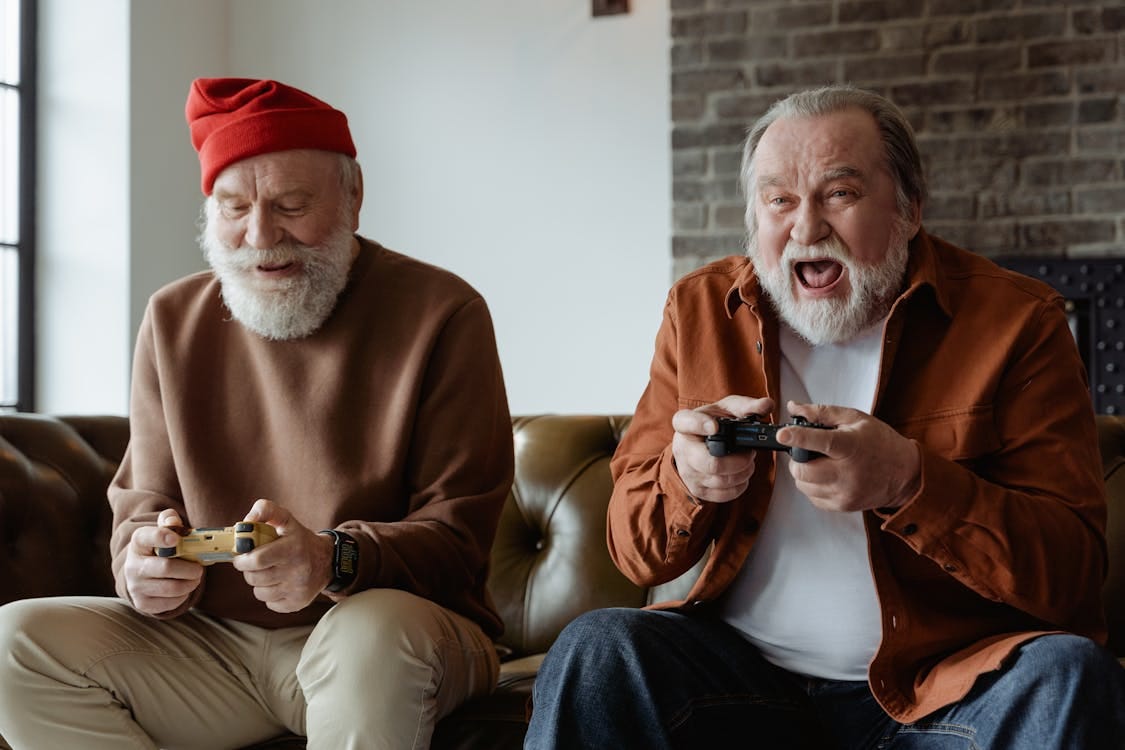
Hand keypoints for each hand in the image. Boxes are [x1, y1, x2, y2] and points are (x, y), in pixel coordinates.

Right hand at [123, 509, 203, 615]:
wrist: (144, 574)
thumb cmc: (161, 549)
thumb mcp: (165, 531)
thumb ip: (169, 521)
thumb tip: (173, 520)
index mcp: (138, 543)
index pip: (145, 537)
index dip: (160, 537)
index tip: (175, 539)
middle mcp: (132, 566)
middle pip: (166, 568)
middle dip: (189, 568)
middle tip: (199, 568)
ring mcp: (136, 586)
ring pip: (171, 588)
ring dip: (190, 583)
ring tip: (195, 578)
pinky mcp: (143, 603)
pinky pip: (170, 602)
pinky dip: (183, 596)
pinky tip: (184, 588)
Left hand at [232, 499, 334, 612]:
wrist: (327, 560)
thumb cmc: (299, 539)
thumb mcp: (286, 519)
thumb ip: (265, 510)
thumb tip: (244, 523)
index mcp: (293, 548)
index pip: (257, 560)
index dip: (243, 560)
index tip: (241, 557)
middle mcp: (298, 571)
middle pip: (255, 578)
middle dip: (249, 570)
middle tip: (255, 563)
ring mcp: (298, 589)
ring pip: (260, 593)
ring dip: (259, 583)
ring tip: (269, 572)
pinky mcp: (297, 603)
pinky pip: (270, 604)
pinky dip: (270, 595)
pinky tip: (279, 583)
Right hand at [671, 395, 774, 502]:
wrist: (696, 445)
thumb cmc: (712, 424)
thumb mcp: (726, 409)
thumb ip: (746, 406)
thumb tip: (766, 405)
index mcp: (684, 423)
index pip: (687, 423)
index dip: (700, 425)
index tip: (714, 426)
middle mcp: (682, 449)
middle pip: (711, 463)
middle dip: (739, 461)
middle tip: (749, 453)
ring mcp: (688, 472)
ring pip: (721, 481)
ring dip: (743, 473)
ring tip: (747, 462)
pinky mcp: (698, 490)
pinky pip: (723, 494)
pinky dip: (739, 485)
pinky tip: (741, 474)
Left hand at [779, 401, 920, 511]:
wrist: (904, 474)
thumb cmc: (880, 443)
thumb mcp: (855, 419)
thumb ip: (823, 412)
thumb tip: (794, 408)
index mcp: (851, 447)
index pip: (820, 442)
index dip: (798, 437)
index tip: (782, 434)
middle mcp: (847, 473)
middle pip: (803, 471)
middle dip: (797, 459)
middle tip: (805, 452)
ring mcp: (845, 493)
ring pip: (804, 485)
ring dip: (804, 474)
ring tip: (820, 463)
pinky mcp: (842, 506)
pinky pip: (813, 497)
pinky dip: (813, 486)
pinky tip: (827, 476)